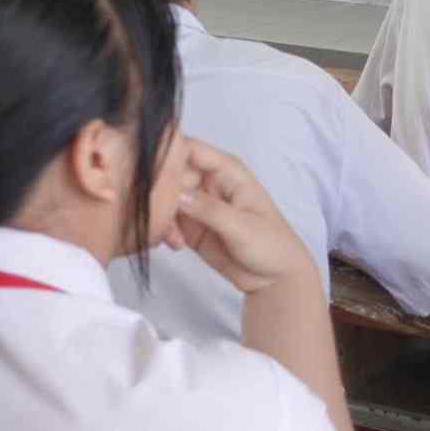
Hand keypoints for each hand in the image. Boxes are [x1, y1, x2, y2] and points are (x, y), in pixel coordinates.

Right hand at [166, 139, 313, 293]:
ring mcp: (198, 204)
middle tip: (159, 213)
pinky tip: (173, 244)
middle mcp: (208, 182)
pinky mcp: (190, 226)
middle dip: (161, 192)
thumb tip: (175, 193)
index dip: (169, 154)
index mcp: (226, 170)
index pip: (191, 149)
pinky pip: (167, 220)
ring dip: (162, 214)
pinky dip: (164, 229)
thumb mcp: (242, 226)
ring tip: (170, 237)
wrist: (276, 281)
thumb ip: (208, 209)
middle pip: (172, 174)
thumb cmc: (271, 245)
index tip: (152, 171)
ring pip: (166, 198)